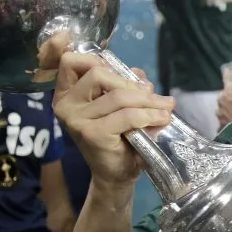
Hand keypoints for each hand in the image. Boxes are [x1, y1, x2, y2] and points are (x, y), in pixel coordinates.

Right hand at [52, 50, 174, 190]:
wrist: (115, 174)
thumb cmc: (117, 138)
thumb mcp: (119, 106)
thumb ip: (125, 85)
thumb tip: (139, 74)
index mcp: (67, 93)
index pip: (70, 61)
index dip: (94, 57)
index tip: (117, 68)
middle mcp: (66, 104)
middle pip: (98, 73)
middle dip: (130, 82)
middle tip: (152, 94)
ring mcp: (77, 120)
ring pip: (118, 95)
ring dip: (148, 100)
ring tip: (165, 107)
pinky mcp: (93, 134)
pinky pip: (127, 116)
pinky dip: (149, 115)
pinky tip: (162, 119)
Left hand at [217, 48, 231, 126]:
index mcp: (228, 89)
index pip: (227, 77)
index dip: (229, 74)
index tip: (229, 72)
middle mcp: (221, 101)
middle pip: (225, 94)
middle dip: (230, 94)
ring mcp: (220, 116)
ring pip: (224, 108)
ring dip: (229, 108)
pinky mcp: (222, 128)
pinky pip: (224, 122)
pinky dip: (229, 121)